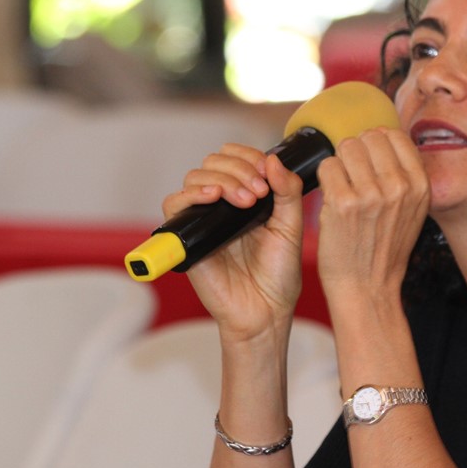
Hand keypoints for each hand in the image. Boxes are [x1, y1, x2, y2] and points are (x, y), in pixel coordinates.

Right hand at [161, 144, 304, 338]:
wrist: (265, 310)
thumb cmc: (279, 274)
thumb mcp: (292, 227)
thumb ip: (288, 192)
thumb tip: (273, 159)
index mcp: (247, 197)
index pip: (237, 158)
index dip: (250, 156)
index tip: (267, 171)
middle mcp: (223, 204)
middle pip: (214, 162)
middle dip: (239, 169)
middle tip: (259, 192)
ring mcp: (204, 218)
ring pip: (196, 176)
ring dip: (223, 179)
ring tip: (246, 201)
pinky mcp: (187, 236)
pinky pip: (174, 204)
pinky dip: (192, 193)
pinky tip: (214, 197)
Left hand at [315, 128, 429, 301]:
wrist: (368, 288)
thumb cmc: (384, 250)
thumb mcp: (412, 211)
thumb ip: (404, 175)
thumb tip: (383, 137)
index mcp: (420, 185)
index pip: (393, 136)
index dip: (376, 145)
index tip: (369, 163)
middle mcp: (399, 186)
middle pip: (368, 138)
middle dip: (356, 154)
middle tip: (353, 180)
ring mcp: (371, 194)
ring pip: (346, 148)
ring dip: (339, 165)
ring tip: (343, 189)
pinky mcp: (343, 203)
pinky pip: (327, 166)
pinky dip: (325, 179)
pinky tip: (332, 199)